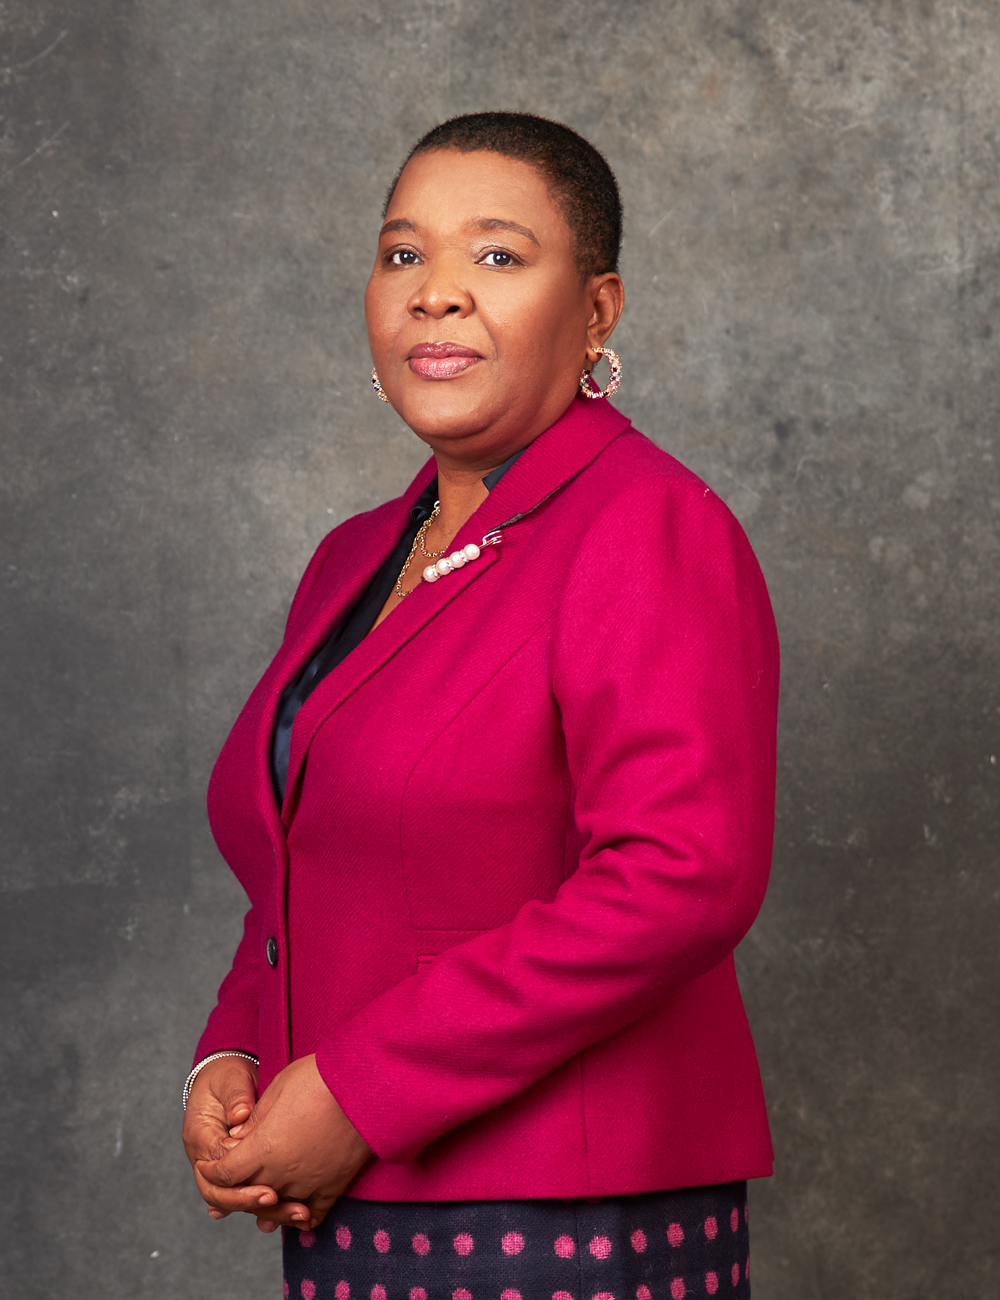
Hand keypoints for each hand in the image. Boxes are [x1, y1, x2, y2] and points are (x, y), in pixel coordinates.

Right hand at [182, 1054, 285, 1223]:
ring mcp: (219, 1168)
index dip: (241, 1183)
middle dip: (253, 1204)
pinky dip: (267, 1206)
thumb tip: (240, 1116)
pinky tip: (290, 1215)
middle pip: (222, 1195)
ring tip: (299, 1215)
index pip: (217, 1171)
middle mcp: (205, 1160)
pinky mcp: (238, 1170)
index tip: (270, 1189)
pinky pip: (248, 1193)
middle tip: (285, 1206)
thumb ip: (235, 1097)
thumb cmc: (227, 1077)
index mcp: (200, 1138)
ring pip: (236, 1199)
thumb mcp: (230, 1080)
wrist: (225, 1078)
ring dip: (266, 1211)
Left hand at [196, 1054, 372, 1232]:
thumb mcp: (277, 1089)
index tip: (211, 1164)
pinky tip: (297, 1214)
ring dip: (267, 1207)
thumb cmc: (320, 1078)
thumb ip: (254, 1119)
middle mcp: (281, 1173)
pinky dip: (301, 1216)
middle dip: (236, 1188)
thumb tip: (235, 1138)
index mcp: (262, 1148)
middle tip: (234, 1180)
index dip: (212, 1170)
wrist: (367, 1084)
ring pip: (278, 1209)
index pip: (224, 1174)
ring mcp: (309, 1183)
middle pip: (247, 1194)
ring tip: (261, 1205)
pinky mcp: (334, 1185)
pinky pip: (312, 1213)